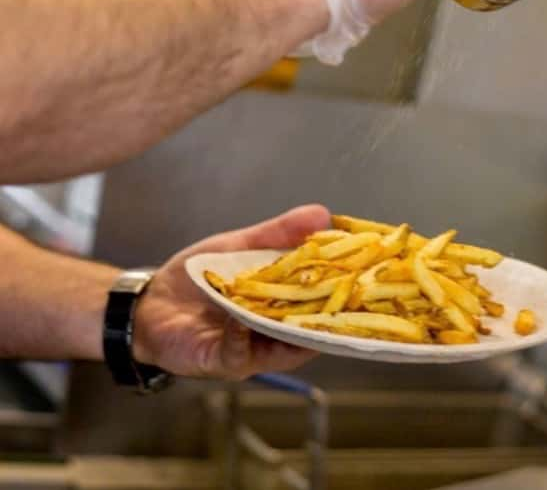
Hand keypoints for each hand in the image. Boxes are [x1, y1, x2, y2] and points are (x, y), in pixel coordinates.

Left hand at [132, 205, 330, 379]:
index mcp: (284, 307)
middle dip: (331, 314)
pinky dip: (242, 333)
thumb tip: (323, 214)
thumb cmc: (199, 279)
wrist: (150, 303)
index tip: (365, 273)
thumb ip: (279, 234)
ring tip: (303, 303)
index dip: (347, 290)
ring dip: (292, 327)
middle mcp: (275, 334)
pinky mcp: (223, 361)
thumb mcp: (241, 248)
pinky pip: (239, 351)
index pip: (324, 303)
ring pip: (282, 347)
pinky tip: (239, 314)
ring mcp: (251, 351)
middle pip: (313, 330)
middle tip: (348, 293)